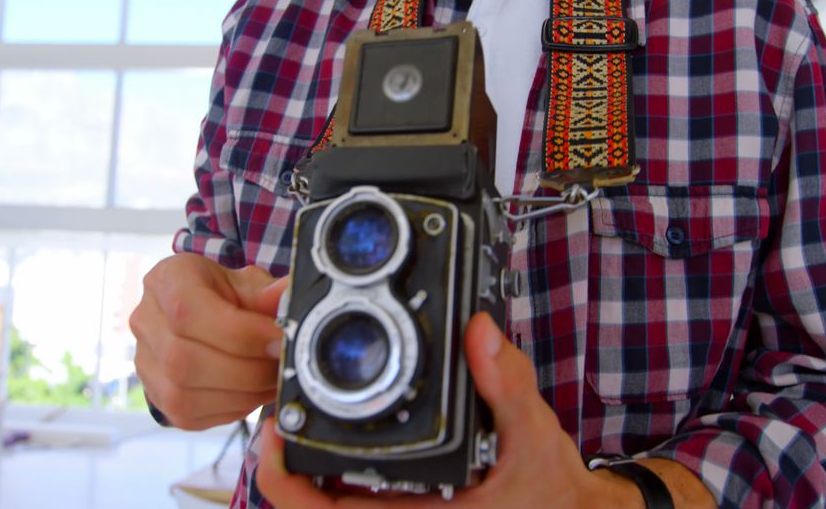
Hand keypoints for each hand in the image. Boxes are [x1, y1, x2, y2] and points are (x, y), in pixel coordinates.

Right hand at [130, 254, 286, 429]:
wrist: (206, 316)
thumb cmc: (228, 296)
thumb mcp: (249, 283)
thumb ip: (268, 293)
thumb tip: (287, 296)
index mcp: (167, 280)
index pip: (188, 312)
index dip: (240, 333)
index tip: (279, 339)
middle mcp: (145, 321)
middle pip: (184, 358)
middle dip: (246, 369)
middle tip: (280, 365)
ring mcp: (145, 363)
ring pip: (183, 393)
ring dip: (241, 394)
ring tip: (272, 381)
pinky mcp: (157, 397)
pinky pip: (189, 415)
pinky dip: (230, 409)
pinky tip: (253, 394)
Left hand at [256, 313, 645, 508]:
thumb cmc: (554, 494)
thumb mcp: (534, 437)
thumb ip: (507, 386)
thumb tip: (478, 333)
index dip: (286, 483)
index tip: (272, 439)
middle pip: (319, 506)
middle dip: (288, 465)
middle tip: (279, 414)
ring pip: (338, 499)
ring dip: (313, 463)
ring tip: (301, 412)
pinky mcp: (417, 504)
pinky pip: (365, 492)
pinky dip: (344, 463)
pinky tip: (342, 427)